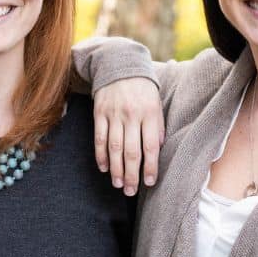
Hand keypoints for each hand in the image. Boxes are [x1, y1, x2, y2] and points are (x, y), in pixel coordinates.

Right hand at [92, 77, 163, 195]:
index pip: (150, 146)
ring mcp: (114, 114)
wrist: (120, 65)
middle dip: (131, 174)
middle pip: (131, 151)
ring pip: (114, 147)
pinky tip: (104, 167)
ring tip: (118, 184)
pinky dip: (101, 155)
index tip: (149, 182)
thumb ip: (158, 126)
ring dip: (116, 169)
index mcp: (149, 113)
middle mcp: (131, 115)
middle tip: (131, 191)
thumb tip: (157, 150)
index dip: (150, 167)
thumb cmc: (143, 89)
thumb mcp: (156, 104)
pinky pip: (99, 138)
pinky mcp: (100, 113)